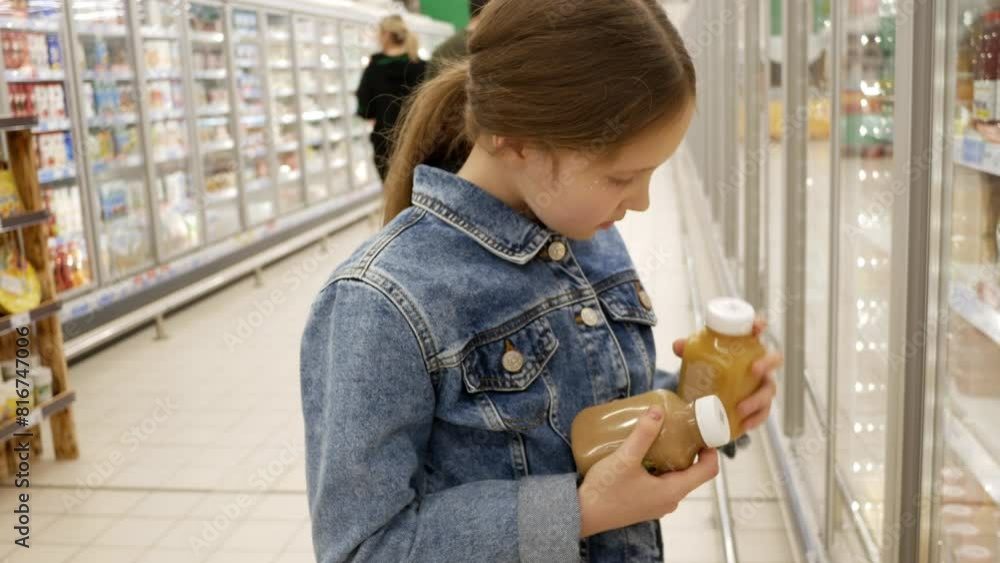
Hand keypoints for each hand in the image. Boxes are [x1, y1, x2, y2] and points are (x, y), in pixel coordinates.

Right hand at [577, 406, 719, 537]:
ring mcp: (656, 505)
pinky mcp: (644, 505)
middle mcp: (669, 501)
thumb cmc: (605, 490)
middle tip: (677, 429)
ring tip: (658, 438)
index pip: (708, 471)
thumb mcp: (625, 458)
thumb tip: (658, 411)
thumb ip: (643, 434)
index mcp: (672, 491)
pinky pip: (660, 484)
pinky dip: (658, 468)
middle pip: (691, 472)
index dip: (711, 450)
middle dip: (688, 450)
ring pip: (674, 478)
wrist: (583, 514)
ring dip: (671, 458)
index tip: (702, 433)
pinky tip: (642, 456)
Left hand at [671, 318, 782, 432]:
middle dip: (767, 363)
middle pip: (773, 359)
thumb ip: (689, 350)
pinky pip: (763, 413)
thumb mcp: (698, 358)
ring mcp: (761, 385)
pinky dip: (755, 419)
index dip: (760, 325)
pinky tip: (744, 424)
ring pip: (769, 390)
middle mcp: (758, 364)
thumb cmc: (711, 369)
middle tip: (754, 370)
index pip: (757, 331)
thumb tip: (678, 346)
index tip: (758, 327)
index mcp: (745, 348)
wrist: (711, 395)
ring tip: (740, 408)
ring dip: (757, 400)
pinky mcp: (758, 406)